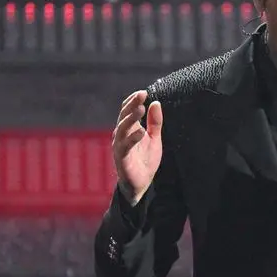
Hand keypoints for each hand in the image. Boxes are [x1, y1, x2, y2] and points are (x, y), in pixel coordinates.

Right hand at [112, 90, 162, 204]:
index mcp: (128, 128)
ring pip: (122, 128)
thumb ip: (155, 122)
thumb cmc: (145, 160)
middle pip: (124, 115)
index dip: (134, 100)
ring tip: (141, 108)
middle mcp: (121, 135)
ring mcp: (120, 145)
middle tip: (142, 95)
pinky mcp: (121, 157)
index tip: (144, 92)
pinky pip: (125, 145)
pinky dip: (133, 137)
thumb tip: (156, 102)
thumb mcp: (154, 138)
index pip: (128, 110)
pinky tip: (141, 131)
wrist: (140, 184)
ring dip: (131, 117)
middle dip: (132, 104)